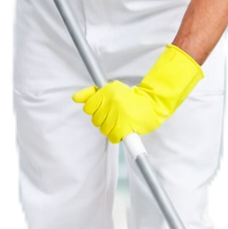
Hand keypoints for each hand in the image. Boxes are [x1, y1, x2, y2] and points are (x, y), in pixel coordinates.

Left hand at [72, 45, 203, 142]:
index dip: (96, 111)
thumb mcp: (111, 90)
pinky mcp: (125, 126)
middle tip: (116, 115)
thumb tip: (75, 98)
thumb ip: (91, 94)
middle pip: (95, 120)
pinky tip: (124, 129)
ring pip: (103, 130)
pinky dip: (117, 136)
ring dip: (111, 128)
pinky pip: (112, 137)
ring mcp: (119, 114)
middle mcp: (112, 101)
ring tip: (121, 121)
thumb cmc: (130, 99)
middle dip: (104, 120)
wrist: (152, 104)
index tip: (106, 109)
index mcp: (108, 91)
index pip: (88, 107)